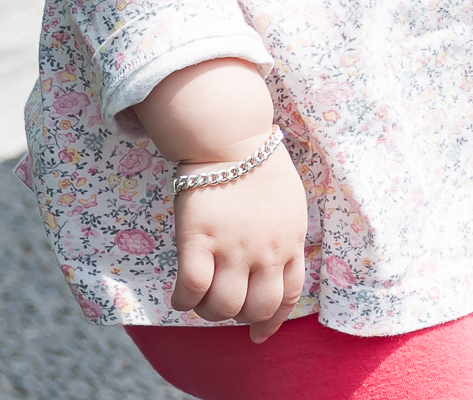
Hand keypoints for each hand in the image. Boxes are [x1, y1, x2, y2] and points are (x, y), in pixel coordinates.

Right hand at [170, 133, 307, 342]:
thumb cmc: (259, 167)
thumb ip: (284, 239)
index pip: (288, 295)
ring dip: (209, 311)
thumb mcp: (290, 206)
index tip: (259, 334)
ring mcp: (233, 246)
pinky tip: (181, 293)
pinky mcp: (199, 239)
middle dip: (239, 317)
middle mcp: (266, 250)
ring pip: (223, 307)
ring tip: (201, 297)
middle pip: (256, 308)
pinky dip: (183, 300)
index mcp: (291, 242)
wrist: (231, 139)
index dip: (272, 321)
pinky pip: (190, 289)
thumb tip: (275, 267)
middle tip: (224, 304)